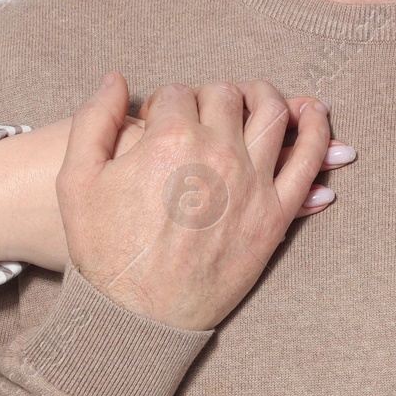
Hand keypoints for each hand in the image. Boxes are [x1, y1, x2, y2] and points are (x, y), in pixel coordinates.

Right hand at [56, 74, 336, 330]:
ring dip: (263, 96)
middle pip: (225, 96)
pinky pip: (308, 160)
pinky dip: (318, 130)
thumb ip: (95, 119)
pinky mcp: (276, 215)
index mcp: (168, 141)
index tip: (159, 121)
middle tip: (201, 114)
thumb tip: (116, 78)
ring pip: (272, 112)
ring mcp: (252, 183)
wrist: (137, 317)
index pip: (177, 93)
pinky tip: (315, 113)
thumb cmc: (104, 250)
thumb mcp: (77, 180)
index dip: (165, 103)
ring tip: (253, 99)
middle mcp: (216, 154)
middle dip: (210, 97)